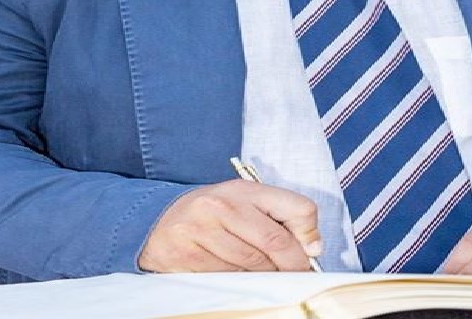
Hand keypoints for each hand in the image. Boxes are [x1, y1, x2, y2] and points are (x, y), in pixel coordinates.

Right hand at [138, 180, 321, 272]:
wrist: (159, 222)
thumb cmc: (212, 215)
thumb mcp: (245, 204)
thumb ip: (279, 218)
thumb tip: (313, 247)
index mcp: (245, 189)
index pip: (294, 207)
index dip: (309, 235)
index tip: (311, 253)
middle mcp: (223, 205)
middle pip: (275, 242)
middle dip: (292, 265)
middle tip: (296, 276)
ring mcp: (203, 230)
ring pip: (253, 266)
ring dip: (264, 277)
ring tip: (261, 273)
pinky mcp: (188, 256)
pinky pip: (228, 278)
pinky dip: (238, 282)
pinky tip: (233, 274)